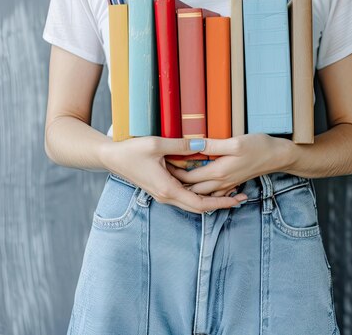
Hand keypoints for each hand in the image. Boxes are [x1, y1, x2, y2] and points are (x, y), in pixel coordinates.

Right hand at [100, 136, 246, 213]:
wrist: (110, 157)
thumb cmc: (130, 151)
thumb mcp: (157, 144)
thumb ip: (181, 145)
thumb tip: (203, 143)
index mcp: (168, 189)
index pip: (200, 204)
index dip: (221, 202)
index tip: (237, 199)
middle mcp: (167, 196)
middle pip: (199, 208)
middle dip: (221, 203)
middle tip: (241, 197)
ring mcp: (164, 194)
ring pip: (192, 203)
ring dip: (212, 199)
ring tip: (231, 191)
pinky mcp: (162, 189)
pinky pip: (185, 197)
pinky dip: (201, 194)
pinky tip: (211, 185)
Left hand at [165, 133, 293, 194]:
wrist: (278, 156)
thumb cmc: (259, 146)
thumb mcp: (235, 142)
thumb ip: (212, 145)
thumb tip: (193, 143)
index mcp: (218, 172)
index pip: (188, 176)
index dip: (173, 170)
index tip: (161, 161)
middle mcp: (221, 182)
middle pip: (191, 188)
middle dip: (176, 181)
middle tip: (162, 170)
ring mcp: (227, 185)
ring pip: (200, 193)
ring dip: (187, 187)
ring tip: (173, 177)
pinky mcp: (232, 183)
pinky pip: (212, 193)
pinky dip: (200, 190)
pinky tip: (194, 183)